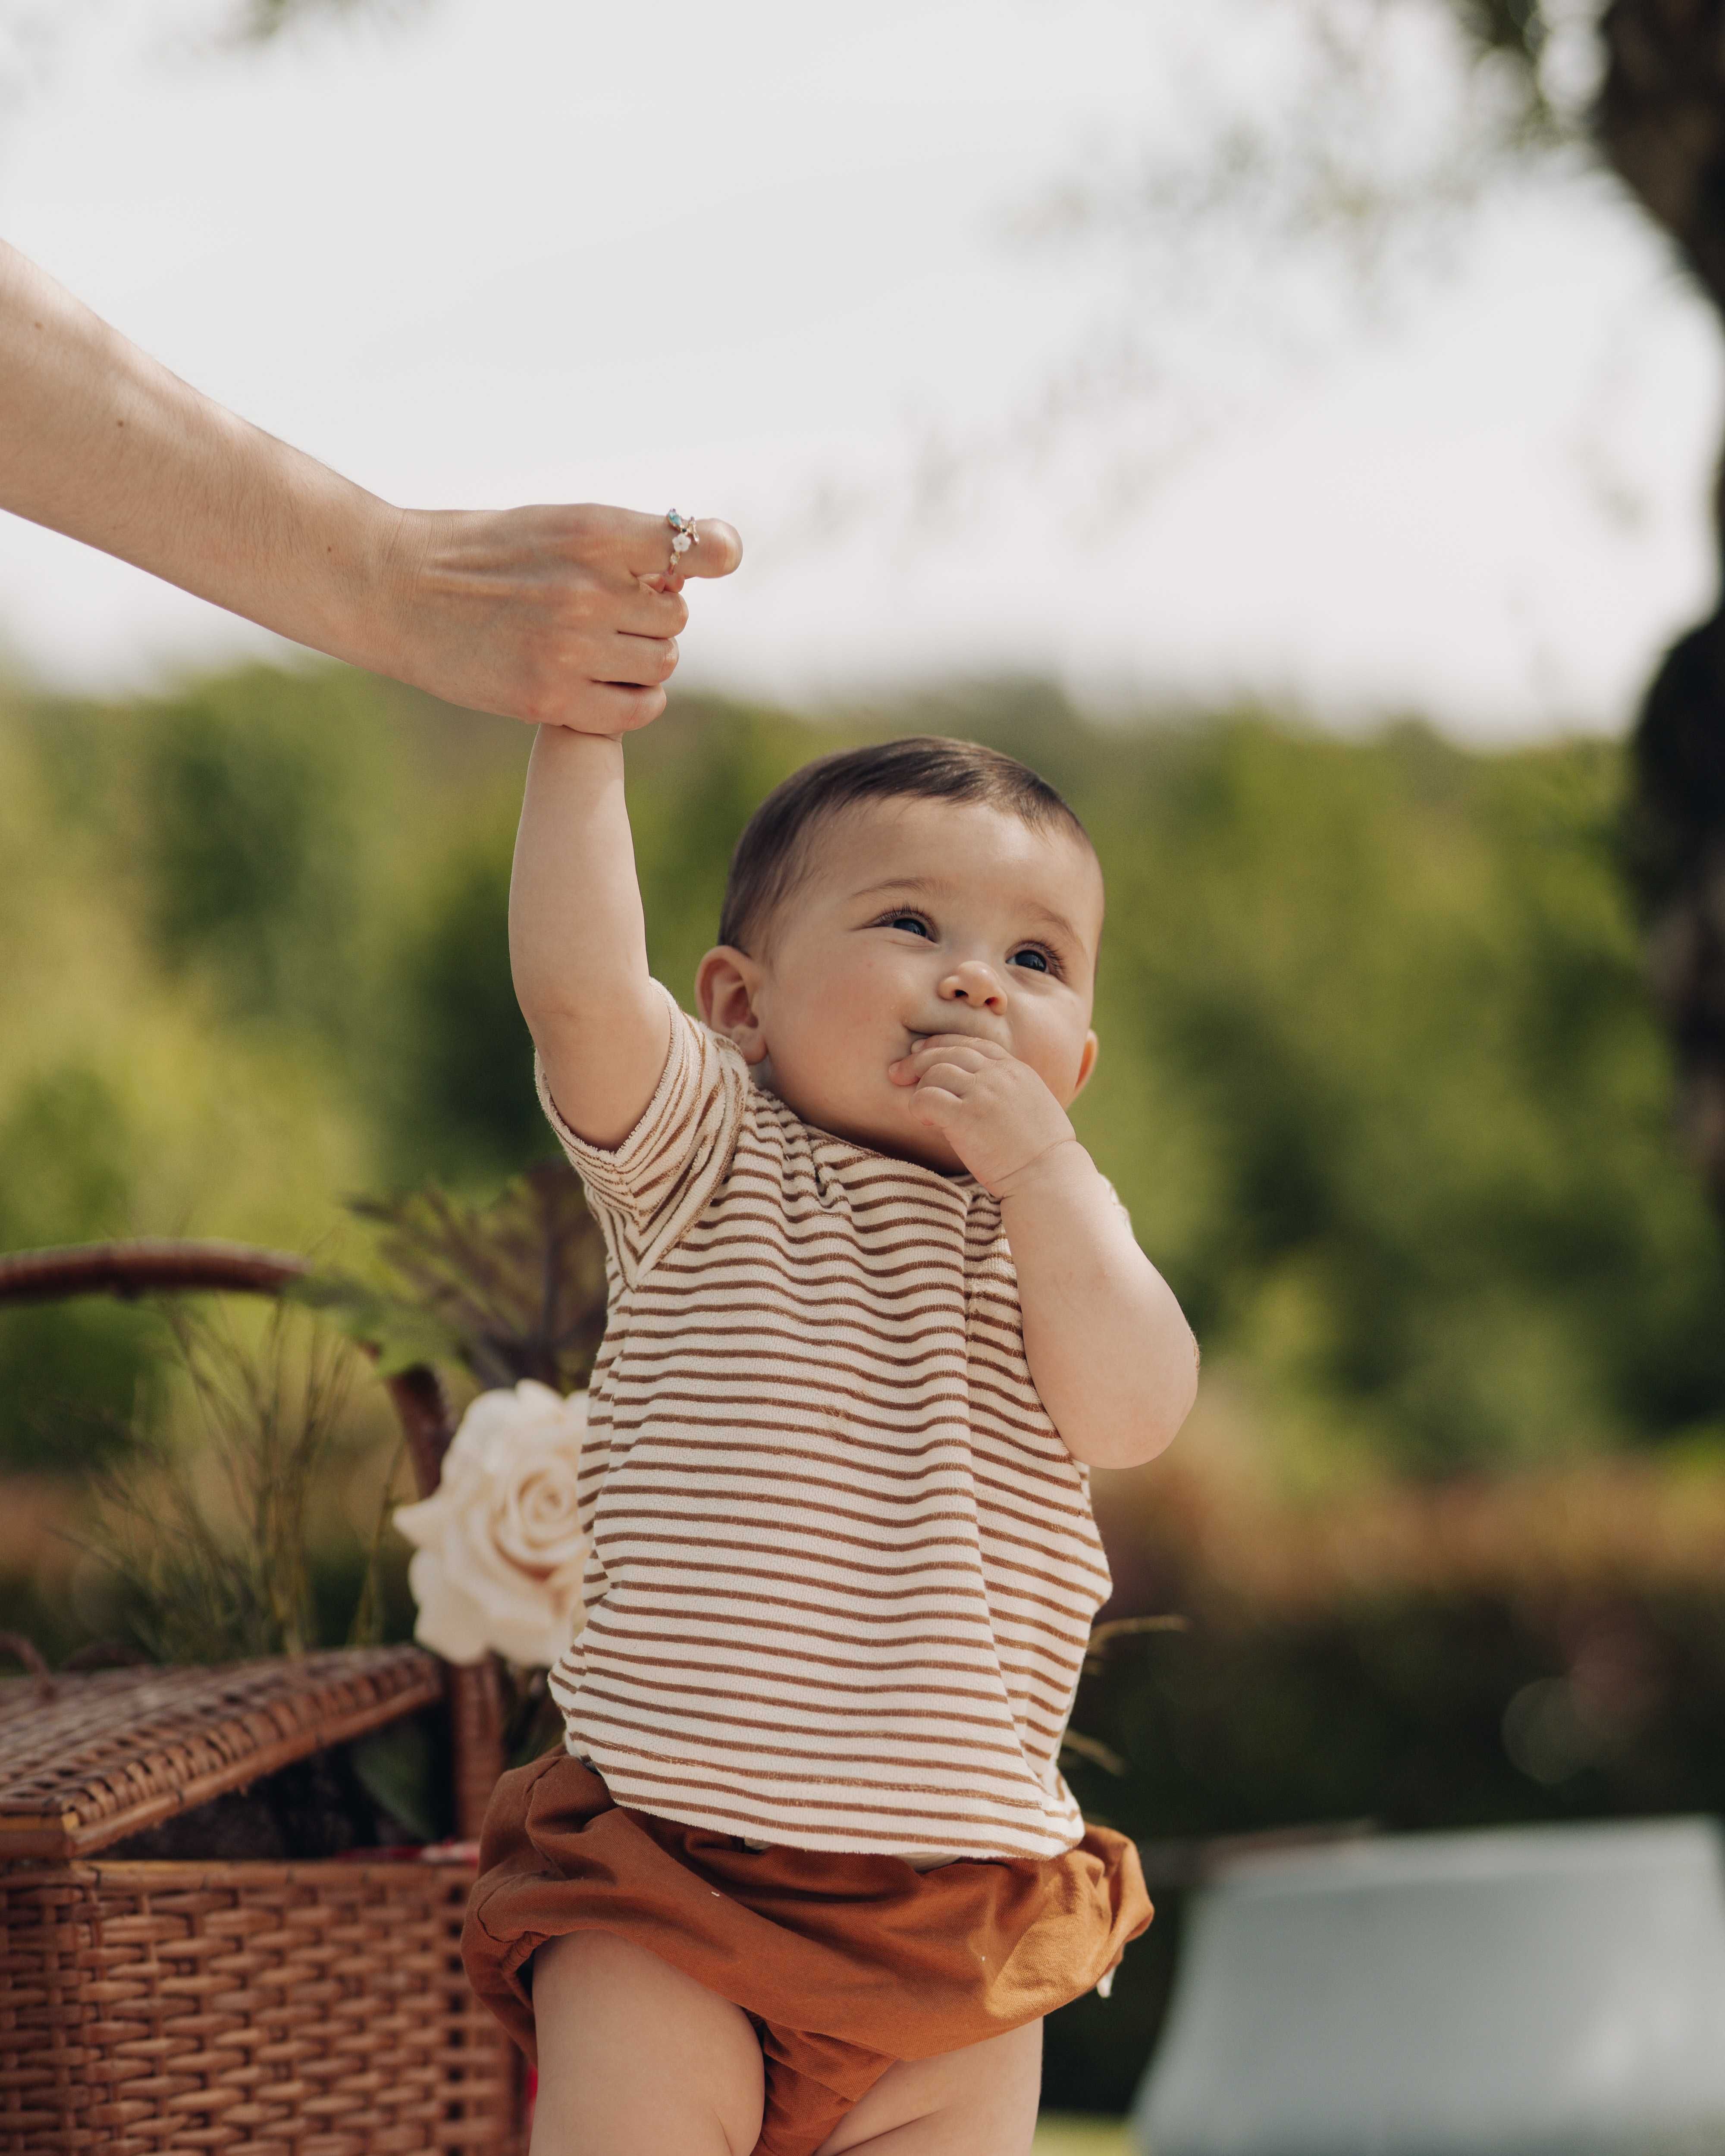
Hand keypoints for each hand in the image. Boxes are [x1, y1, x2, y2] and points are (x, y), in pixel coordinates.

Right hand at [375, 504, 742, 735]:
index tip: (709, 559)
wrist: (397, 589)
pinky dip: (635, 701)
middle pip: (676, 615)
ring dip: (644, 659)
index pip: (695, 545)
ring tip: (603, 648)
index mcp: (593, 532)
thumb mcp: (553, 524)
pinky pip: (636, 710)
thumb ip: (621, 545)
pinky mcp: (550, 698)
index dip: (713, 553)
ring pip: (661, 662)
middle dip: (653, 615)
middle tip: (614, 614)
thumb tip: (689, 571)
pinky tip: (609, 687)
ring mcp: (570, 647)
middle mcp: (589, 589)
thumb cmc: (480, 554)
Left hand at [888, 1035, 1079, 1195]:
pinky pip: (926, 1098)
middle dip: (917, 1059)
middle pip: (948, 1051)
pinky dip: (917, 1105)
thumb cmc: (1042, 1153)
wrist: (1048, 1177)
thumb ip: (1009, 1089)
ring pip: (934, 1071)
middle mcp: (998, 1075)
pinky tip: (924, 1120)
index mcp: (1015, 1070)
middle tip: (898, 1072)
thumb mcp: (1034, 1106)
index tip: (921, 1051)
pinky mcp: (966, 1117)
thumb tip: (981, 1090)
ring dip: (918, 1085)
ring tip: (918, 1106)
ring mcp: (982, 1093)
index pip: (971, 1043)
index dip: (942, 1044)